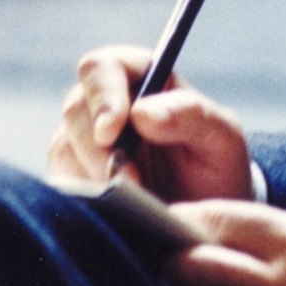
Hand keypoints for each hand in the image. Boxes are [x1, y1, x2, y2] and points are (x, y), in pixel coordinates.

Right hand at [46, 45, 252, 201]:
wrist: (208, 218)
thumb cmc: (217, 167)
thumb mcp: (222, 138)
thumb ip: (191, 115)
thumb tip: (142, 112)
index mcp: (143, 77)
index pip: (103, 67)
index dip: (102, 95)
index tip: (113, 130)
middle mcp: (107, 103)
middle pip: (75, 107)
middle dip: (97, 146)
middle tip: (128, 180)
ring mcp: (85, 140)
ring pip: (63, 146)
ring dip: (93, 175)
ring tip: (132, 198)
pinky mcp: (74, 177)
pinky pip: (62, 182)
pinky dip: (85, 197)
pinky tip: (115, 210)